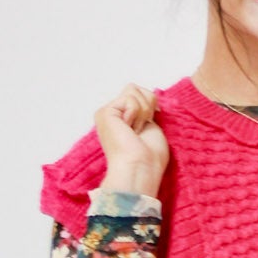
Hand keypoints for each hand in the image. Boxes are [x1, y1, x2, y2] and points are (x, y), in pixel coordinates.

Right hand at [95, 82, 169, 197]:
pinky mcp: (105, 112)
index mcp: (122, 118)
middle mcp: (111, 114)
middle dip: (146, 107)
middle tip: (141, 131)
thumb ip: (146, 108)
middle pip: (135, 88)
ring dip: (142, 112)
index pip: (139, 93)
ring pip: (133, 90)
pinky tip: (130, 131)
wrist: (141, 168)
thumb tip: (151, 94)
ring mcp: (106, 113)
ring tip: (136, 132)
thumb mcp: (152, 125)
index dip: (150, 106)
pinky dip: (137, 114)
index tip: (148, 127)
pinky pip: (130, 99)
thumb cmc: (149, 156)